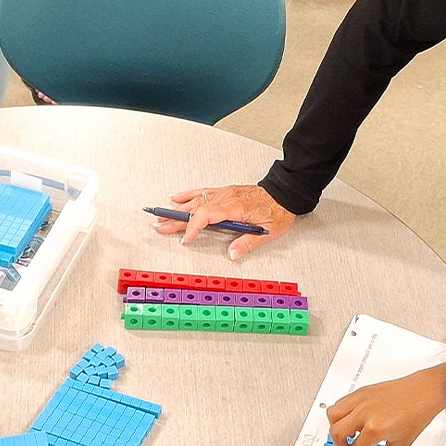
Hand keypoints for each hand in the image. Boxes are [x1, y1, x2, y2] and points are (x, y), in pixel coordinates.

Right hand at [159, 184, 295, 260]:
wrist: (285, 193)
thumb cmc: (278, 210)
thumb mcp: (267, 231)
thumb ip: (247, 243)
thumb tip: (232, 254)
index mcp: (235, 207)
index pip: (207, 216)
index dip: (194, 227)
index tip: (186, 239)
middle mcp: (226, 198)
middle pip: (196, 208)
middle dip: (176, 219)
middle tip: (160, 227)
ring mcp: (224, 193)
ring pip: (196, 200)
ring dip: (178, 209)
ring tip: (161, 216)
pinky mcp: (224, 192)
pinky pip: (202, 192)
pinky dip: (188, 195)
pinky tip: (176, 198)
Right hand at [326, 363, 445, 445]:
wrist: (425, 391)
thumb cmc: (417, 414)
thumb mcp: (401, 445)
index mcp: (375, 428)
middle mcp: (364, 412)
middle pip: (336, 433)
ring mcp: (361, 399)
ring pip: (332, 414)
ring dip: (336, 427)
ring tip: (349, 434)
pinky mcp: (361, 391)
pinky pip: (341, 402)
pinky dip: (341, 413)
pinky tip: (353, 420)